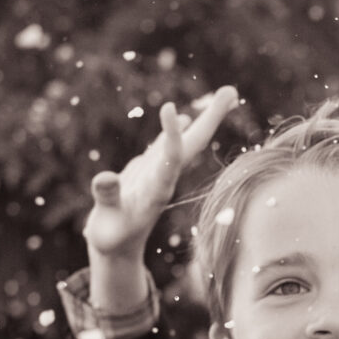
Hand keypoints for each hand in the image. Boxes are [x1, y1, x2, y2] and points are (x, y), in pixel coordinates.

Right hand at [83, 86, 239, 258]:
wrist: (117, 248)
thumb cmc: (110, 239)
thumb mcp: (106, 225)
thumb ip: (107, 200)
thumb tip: (105, 178)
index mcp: (156, 191)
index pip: (171, 160)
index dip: (173, 136)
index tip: (170, 109)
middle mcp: (165, 178)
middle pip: (193, 145)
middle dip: (211, 119)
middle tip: (232, 91)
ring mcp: (160, 174)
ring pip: (185, 142)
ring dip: (205, 119)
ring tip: (226, 94)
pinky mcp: (151, 172)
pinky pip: (168, 146)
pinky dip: (176, 130)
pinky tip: (186, 117)